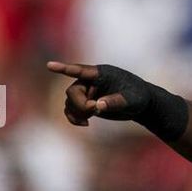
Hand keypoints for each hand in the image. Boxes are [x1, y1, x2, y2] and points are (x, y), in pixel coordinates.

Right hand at [46, 61, 161, 126]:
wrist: (141, 104)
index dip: (65, 69)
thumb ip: (115, 101)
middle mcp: (91, 81)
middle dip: (80, 105)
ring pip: (70, 102)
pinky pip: (71, 109)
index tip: (49, 66)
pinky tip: (85, 124)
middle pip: (73, 92)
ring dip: (77, 113)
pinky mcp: (88, 102)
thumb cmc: (139, 97)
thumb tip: (98, 105)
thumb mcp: (131, 100)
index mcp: (102, 74)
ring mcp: (88, 92)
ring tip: (90, 121)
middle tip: (94, 111)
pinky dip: (74, 118)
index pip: (81, 71)